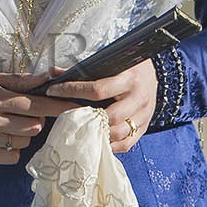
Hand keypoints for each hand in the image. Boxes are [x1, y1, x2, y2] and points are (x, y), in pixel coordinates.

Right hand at [0, 70, 80, 164]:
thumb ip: (21, 80)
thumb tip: (50, 76)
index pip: (35, 105)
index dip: (58, 107)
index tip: (77, 108)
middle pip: (34, 126)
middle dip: (35, 119)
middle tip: (22, 112)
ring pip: (24, 141)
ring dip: (23, 133)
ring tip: (6, 123)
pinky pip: (12, 157)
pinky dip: (12, 148)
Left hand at [34, 60, 157, 152]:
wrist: (152, 73)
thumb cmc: (127, 66)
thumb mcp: (110, 61)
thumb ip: (82, 68)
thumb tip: (53, 73)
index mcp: (129, 78)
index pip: (97, 89)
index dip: (72, 91)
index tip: (53, 91)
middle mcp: (138, 97)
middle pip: (109, 116)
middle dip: (85, 118)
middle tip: (66, 117)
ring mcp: (144, 114)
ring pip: (118, 133)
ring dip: (97, 134)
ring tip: (80, 130)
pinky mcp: (145, 126)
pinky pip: (127, 143)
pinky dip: (110, 145)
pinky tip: (97, 140)